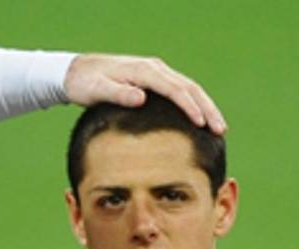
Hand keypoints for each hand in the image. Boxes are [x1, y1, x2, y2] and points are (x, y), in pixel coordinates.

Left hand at [63, 54, 225, 133]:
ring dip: (205, 107)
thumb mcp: (98, 91)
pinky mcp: (154, 79)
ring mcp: (156, 72)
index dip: (189, 107)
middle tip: (221, 129)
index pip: (174, 89)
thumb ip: (118, 94)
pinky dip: (194, 104)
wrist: (77, 72)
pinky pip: (180, 91)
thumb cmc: (85, 84)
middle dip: (207, 108)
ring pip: (189, 88)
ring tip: (219, 128)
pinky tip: (201, 120)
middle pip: (189, 87)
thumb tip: (141, 98)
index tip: (201, 124)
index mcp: (144, 71)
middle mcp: (154, 69)